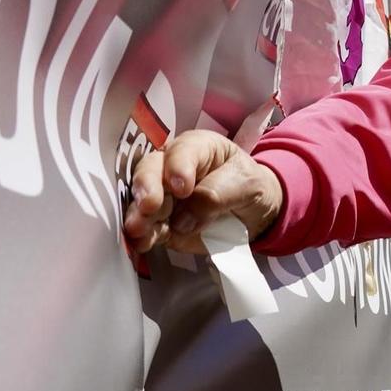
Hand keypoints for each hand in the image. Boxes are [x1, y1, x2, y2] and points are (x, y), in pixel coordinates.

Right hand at [122, 129, 284, 254]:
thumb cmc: (247, 185)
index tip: (182, 187)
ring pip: (141, 201)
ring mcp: (163, 196)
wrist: (253, 212)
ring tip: (137, 229)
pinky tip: (141, 243)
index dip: (178, 167)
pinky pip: (149, 229)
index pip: (181, 151)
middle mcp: (170, 167)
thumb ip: (215, 195)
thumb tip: (182, 220)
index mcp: (196, 147)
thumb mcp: (245, 183)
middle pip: (150, 171)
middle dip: (147, 188)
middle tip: (148, 205)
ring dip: (138, 215)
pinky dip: (144, 237)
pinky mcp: (161, 223)